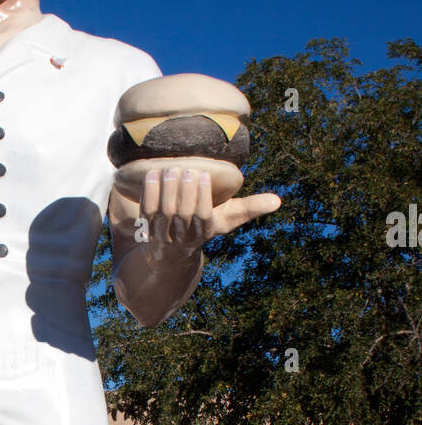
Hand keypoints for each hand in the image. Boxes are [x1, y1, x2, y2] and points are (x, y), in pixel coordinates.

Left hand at [138, 167, 280, 264]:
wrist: (171, 255)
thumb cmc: (202, 227)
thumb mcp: (226, 220)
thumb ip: (250, 209)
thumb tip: (278, 201)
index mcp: (204, 232)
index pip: (203, 217)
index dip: (202, 196)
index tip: (204, 175)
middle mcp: (183, 237)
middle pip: (182, 214)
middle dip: (185, 190)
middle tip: (187, 169)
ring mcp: (163, 235)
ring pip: (163, 213)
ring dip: (167, 189)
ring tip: (172, 169)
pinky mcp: (146, 230)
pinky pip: (146, 212)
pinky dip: (150, 193)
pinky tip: (152, 174)